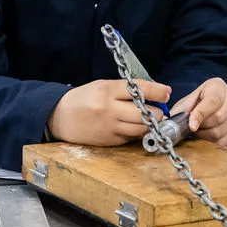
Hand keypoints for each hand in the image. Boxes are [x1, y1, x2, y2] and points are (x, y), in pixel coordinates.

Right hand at [49, 79, 169, 145]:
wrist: (60, 117)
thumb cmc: (84, 98)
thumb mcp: (103, 85)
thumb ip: (126, 88)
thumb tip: (153, 90)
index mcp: (108, 91)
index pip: (139, 89)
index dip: (157, 91)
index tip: (166, 92)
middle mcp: (109, 109)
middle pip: (144, 113)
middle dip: (157, 112)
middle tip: (160, 109)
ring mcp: (109, 127)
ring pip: (140, 128)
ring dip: (150, 124)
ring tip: (151, 119)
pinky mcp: (108, 141)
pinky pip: (131, 138)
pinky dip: (137, 133)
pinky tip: (136, 127)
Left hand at [169, 78, 226, 145]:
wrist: (211, 104)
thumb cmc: (197, 102)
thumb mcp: (187, 102)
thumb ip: (180, 111)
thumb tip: (166, 123)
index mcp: (217, 86)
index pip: (212, 101)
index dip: (201, 114)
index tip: (192, 126)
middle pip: (218, 118)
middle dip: (202, 126)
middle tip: (193, 127)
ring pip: (221, 131)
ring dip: (206, 136)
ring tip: (199, 131)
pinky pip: (225, 141)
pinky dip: (212, 142)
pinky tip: (206, 136)